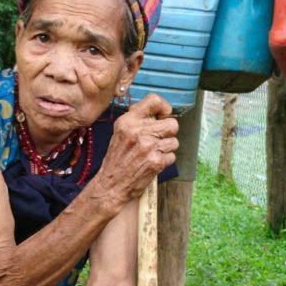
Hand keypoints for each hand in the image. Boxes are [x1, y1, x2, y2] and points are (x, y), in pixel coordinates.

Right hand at [95, 94, 178, 210]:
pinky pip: (172, 156)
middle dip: (168, 132)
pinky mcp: (156, 161)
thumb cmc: (116, 159)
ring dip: (166, 148)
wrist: (112, 185)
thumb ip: (136, 120)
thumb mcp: (120, 133)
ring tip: (152, 153)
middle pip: (172, 124)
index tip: (164, 114)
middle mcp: (138, 131)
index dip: (164, 107)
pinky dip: (165, 161)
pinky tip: (153, 163)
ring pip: (174, 141)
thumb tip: (156, 111)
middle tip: (158, 139)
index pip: (154, 100)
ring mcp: (149, 147)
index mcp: (128, 121)